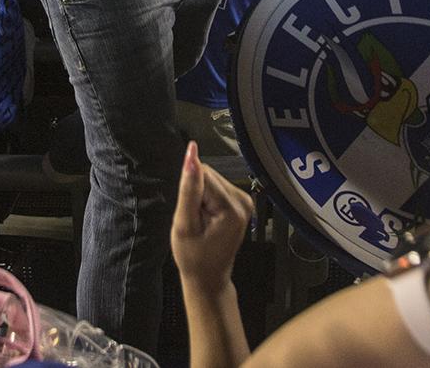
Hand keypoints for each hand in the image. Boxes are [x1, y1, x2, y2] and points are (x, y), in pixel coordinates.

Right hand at [171, 142, 253, 298]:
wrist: (208, 276)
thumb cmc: (193, 257)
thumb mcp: (184, 225)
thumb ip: (189, 188)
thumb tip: (191, 153)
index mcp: (233, 207)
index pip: (202, 174)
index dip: (189, 192)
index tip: (190, 215)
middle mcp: (244, 200)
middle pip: (209, 174)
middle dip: (195, 193)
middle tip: (194, 219)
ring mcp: (245, 201)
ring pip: (211, 179)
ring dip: (200, 196)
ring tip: (200, 221)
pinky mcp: (242, 202)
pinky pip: (216, 187)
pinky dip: (206, 200)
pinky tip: (206, 218)